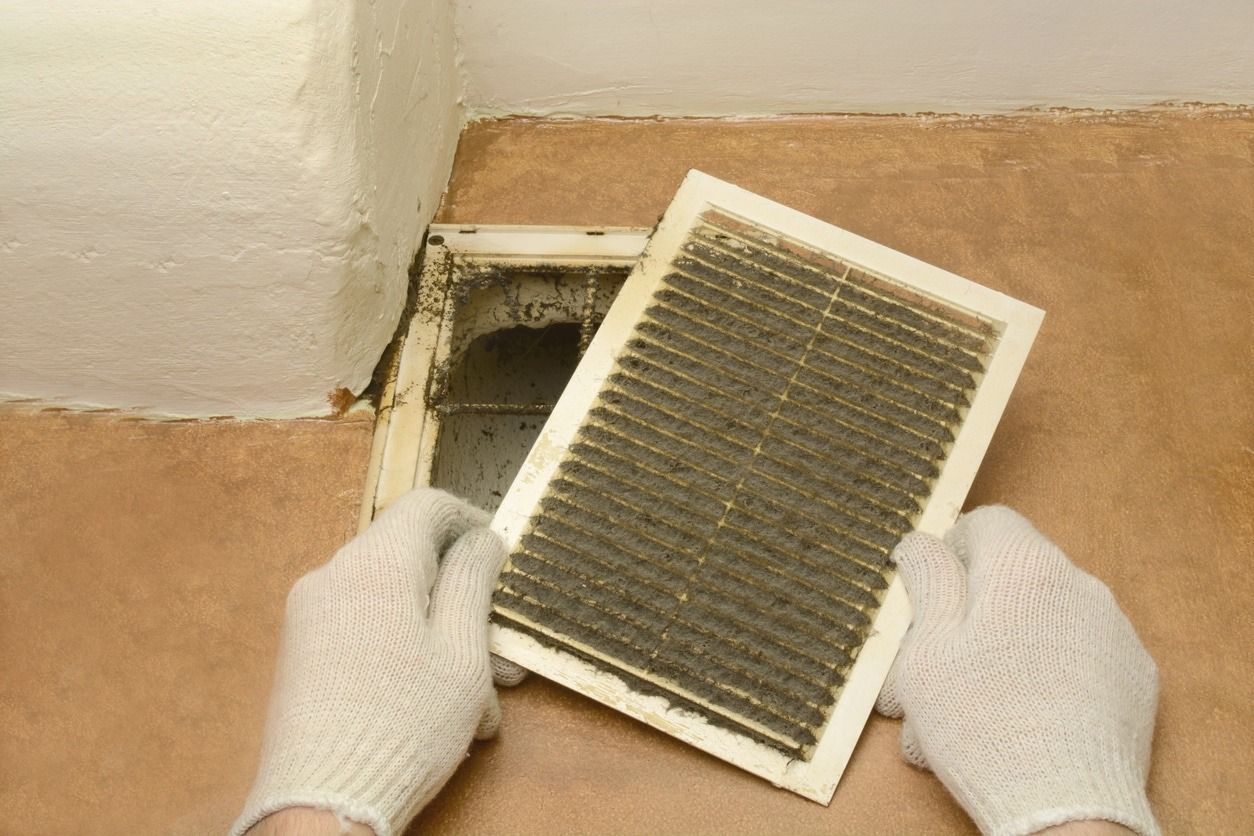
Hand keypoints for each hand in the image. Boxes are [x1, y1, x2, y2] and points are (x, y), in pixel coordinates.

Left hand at [232, 489, 509, 835]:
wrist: (321, 804)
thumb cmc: (403, 726)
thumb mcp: (461, 652)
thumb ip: (472, 582)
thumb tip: (480, 539)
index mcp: (375, 563)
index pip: (427, 505)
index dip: (471, 520)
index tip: (499, 557)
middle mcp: (332, 575)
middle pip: (408, 555)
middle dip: (459, 597)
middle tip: (498, 652)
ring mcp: (309, 614)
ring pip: (390, 598)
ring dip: (436, 634)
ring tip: (472, 697)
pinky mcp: (301, 652)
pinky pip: (363, 627)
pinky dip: (402, 650)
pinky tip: (431, 704)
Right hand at [876, 506, 1159, 835]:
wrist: (1064, 806)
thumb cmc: (983, 723)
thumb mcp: (926, 648)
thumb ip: (926, 581)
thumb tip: (922, 543)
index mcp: (1024, 567)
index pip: (986, 522)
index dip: (951, 552)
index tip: (930, 594)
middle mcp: (1079, 585)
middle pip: (1015, 574)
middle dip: (974, 610)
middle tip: (940, 663)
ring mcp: (1114, 631)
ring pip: (1044, 617)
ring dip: (1008, 645)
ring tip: (976, 703)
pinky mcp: (1135, 677)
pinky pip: (1080, 654)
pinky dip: (1050, 672)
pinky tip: (1024, 717)